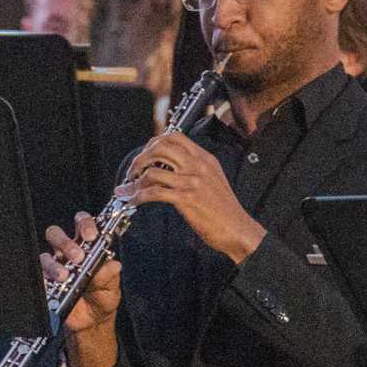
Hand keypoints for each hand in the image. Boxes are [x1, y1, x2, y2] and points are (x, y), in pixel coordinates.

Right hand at [43, 213, 120, 335]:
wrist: (92, 323)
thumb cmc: (102, 298)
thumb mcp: (111, 288)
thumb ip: (110, 275)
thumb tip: (113, 264)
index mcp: (87, 247)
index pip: (82, 225)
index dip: (85, 224)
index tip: (91, 235)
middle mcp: (67, 254)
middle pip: (56, 235)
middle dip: (65, 243)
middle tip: (78, 257)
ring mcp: (54, 268)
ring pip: (45, 256)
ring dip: (54, 265)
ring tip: (65, 276)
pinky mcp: (45, 284)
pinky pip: (38, 277)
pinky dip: (45, 280)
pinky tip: (53, 286)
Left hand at [123, 134, 266, 262]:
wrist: (238, 228)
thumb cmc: (225, 209)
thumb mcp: (213, 179)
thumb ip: (195, 169)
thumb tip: (169, 168)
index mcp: (205, 159)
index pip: (175, 137)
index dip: (154, 143)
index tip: (145, 155)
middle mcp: (198, 166)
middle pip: (160, 148)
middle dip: (140, 158)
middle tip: (133, 172)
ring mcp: (192, 181)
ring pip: (152, 171)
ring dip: (134, 181)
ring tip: (129, 189)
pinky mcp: (186, 199)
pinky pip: (154, 193)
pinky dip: (138, 196)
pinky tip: (134, 201)